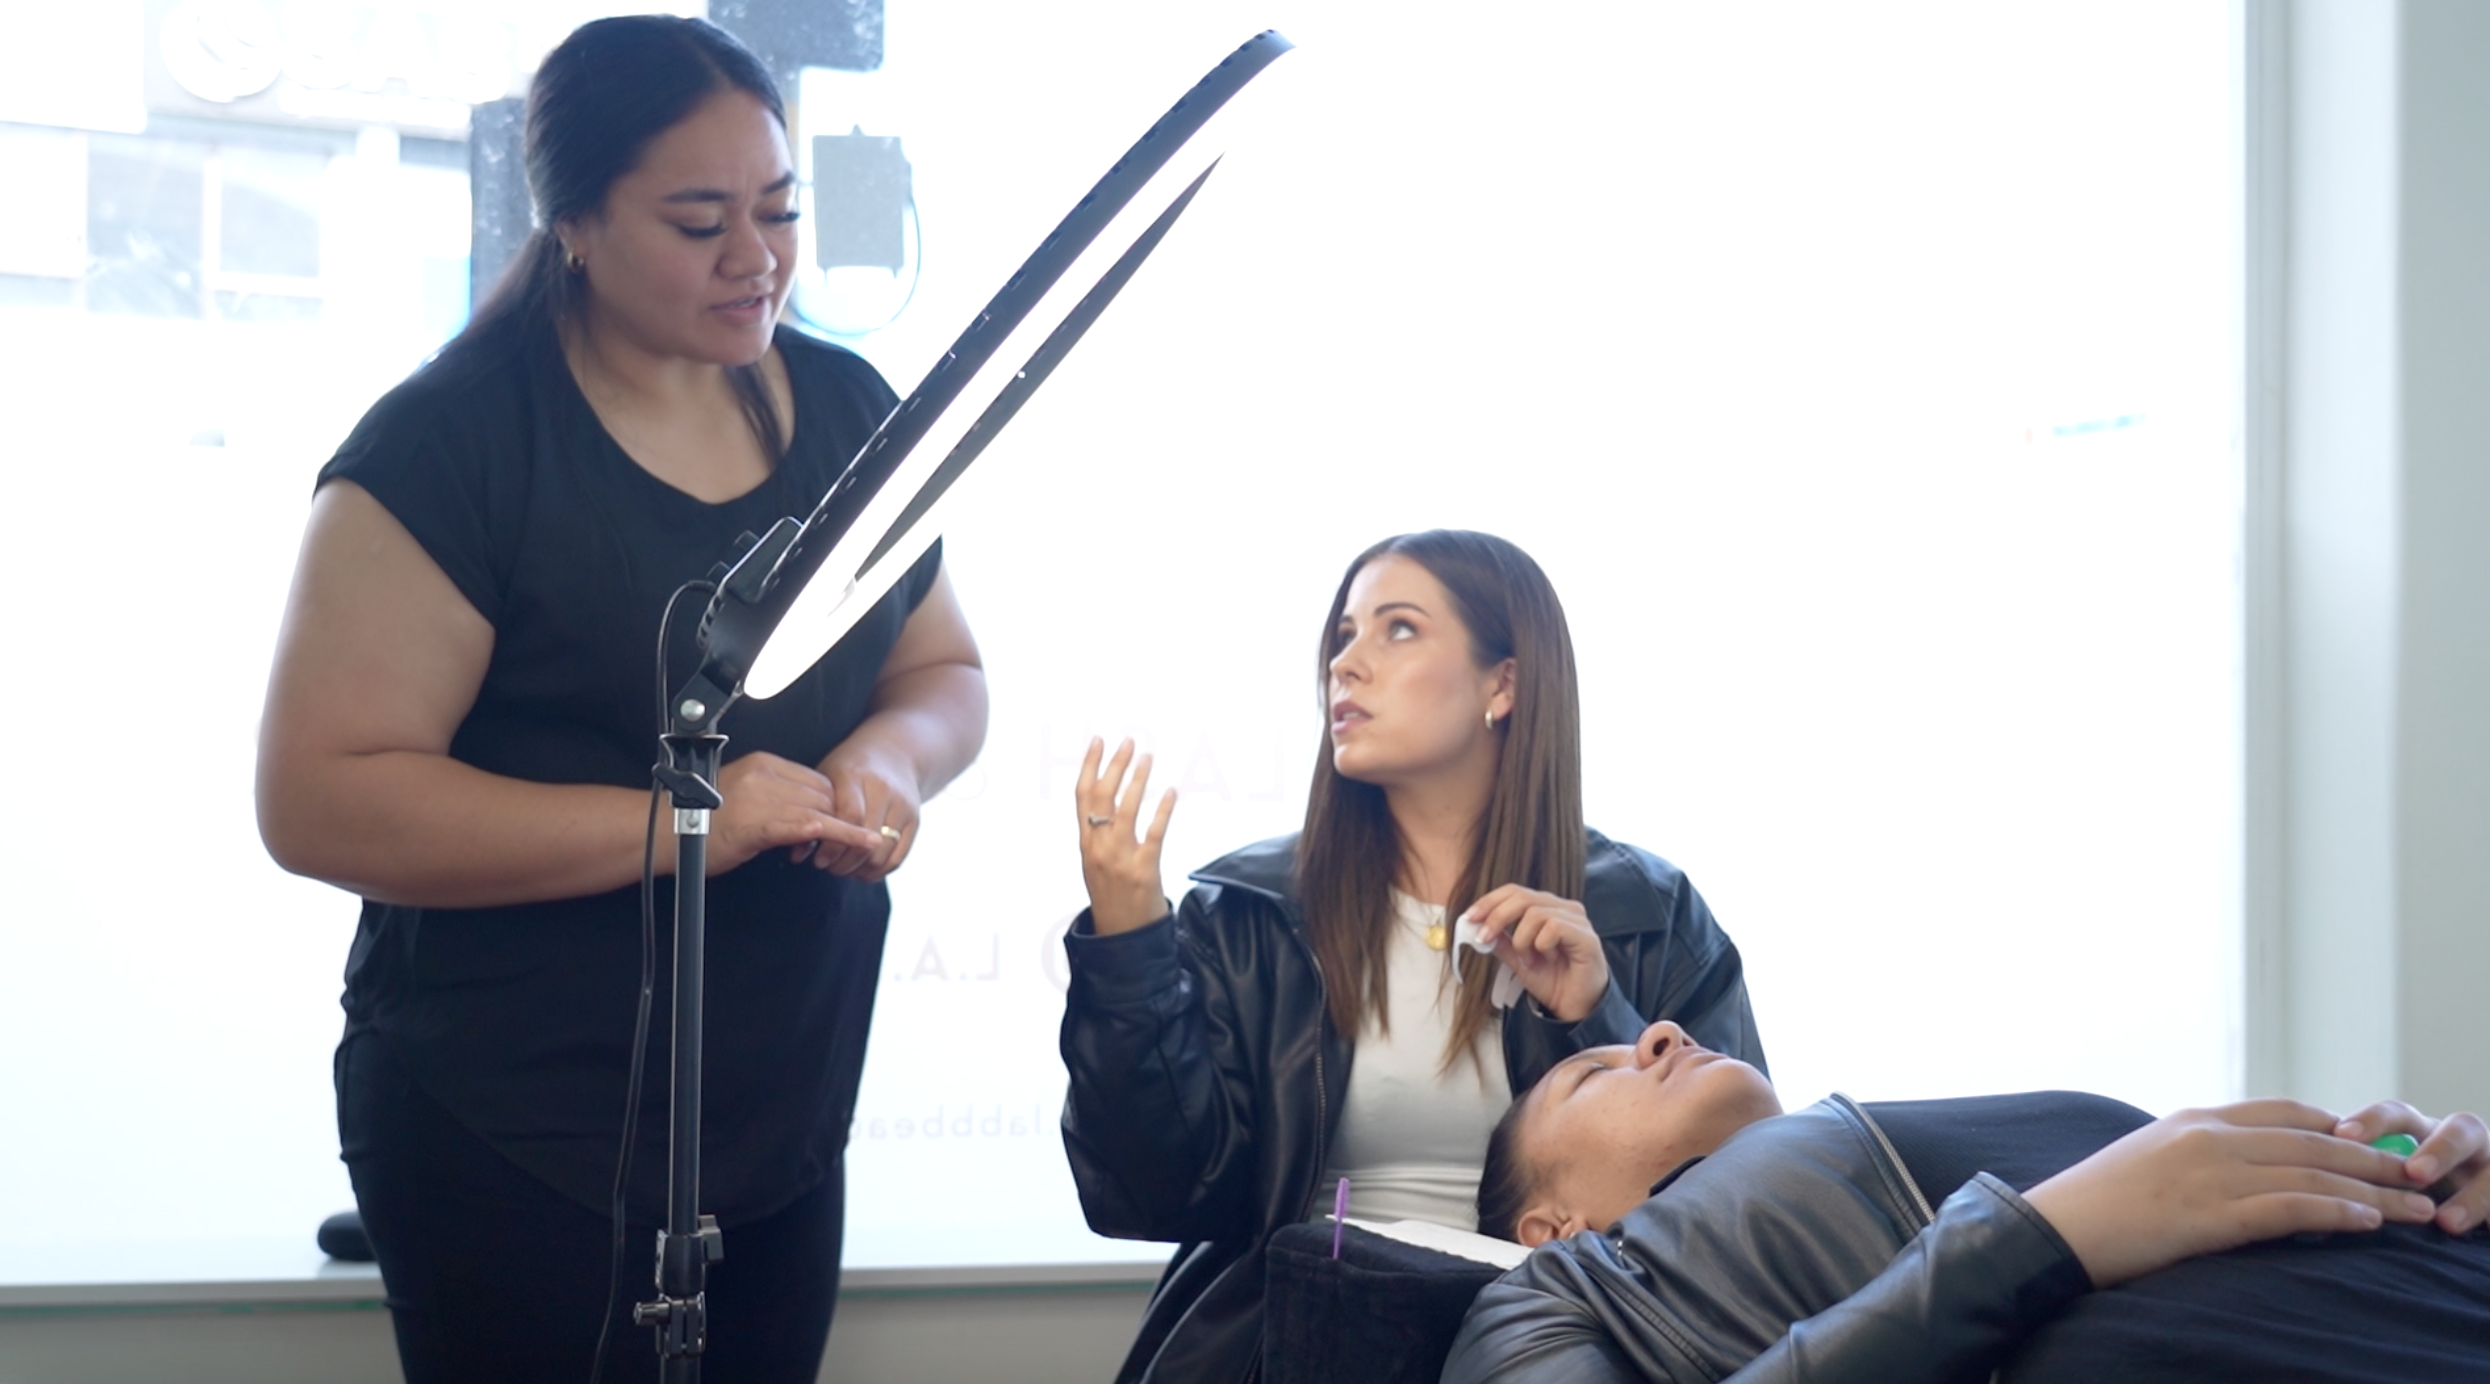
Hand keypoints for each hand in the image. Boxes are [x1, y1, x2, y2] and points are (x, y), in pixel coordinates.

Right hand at [707, 751, 887, 874]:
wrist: (666, 832)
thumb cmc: (701, 818)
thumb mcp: (743, 793)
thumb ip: (775, 794)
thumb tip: (805, 810)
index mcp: (763, 764)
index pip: (817, 779)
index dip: (834, 802)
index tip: (841, 819)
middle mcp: (765, 776)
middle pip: (823, 794)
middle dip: (841, 817)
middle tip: (854, 841)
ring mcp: (761, 799)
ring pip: (819, 810)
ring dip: (845, 831)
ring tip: (866, 845)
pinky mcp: (756, 825)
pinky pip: (803, 827)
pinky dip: (831, 834)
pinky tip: (849, 840)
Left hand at [808, 732, 923, 881]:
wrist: (893, 754)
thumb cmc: (849, 769)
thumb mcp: (826, 780)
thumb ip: (811, 814)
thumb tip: (795, 855)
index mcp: (856, 775)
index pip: (850, 817)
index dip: (833, 844)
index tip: (818, 859)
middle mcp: (885, 790)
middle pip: (867, 840)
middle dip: (843, 863)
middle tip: (827, 867)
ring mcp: (903, 806)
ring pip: (882, 854)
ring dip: (860, 869)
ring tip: (843, 868)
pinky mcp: (915, 820)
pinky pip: (898, 857)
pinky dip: (878, 871)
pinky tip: (862, 871)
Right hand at [1075, 737, 1175, 935]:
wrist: (1122, 939)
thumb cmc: (1113, 899)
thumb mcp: (1095, 865)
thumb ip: (1099, 836)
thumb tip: (1107, 804)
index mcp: (1086, 845)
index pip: (1082, 796)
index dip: (1089, 765)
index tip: (1098, 740)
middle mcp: (1098, 849)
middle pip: (1102, 796)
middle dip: (1115, 764)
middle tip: (1128, 741)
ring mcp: (1120, 860)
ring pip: (1126, 810)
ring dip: (1138, 779)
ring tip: (1148, 757)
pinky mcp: (1144, 871)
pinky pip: (1154, 834)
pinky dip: (1162, 810)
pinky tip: (1171, 791)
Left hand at [1461, 885, 1610, 1023]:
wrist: (1575, 1008)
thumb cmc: (1552, 980)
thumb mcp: (1517, 960)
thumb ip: (1500, 941)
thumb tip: (1475, 926)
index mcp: (1547, 908)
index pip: (1515, 891)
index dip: (1490, 901)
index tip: (1469, 917)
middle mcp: (1564, 908)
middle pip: (1522, 897)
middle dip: (1497, 916)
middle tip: (1484, 937)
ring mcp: (1577, 920)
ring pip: (1536, 913)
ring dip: (1522, 939)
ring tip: (1528, 959)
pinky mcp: (1587, 936)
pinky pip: (1554, 927)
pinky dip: (1541, 944)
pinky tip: (1547, 959)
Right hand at [2023, 1099, 2440, 1287]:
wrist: (2051, 1229)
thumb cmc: (2093, 1205)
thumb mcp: (2146, 1160)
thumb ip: (2193, 1156)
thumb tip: (2233, 1171)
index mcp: (2192, 1120)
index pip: (2281, 1110)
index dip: (2334, 1125)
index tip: (2370, 1141)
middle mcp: (2207, 1137)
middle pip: (2311, 1141)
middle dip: (2372, 1158)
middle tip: (2416, 1171)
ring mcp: (2208, 1173)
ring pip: (2312, 1173)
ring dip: (2372, 1192)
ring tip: (2413, 1208)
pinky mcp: (2208, 1214)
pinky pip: (2288, 1208)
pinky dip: (2335, 1212)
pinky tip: (2366, 1222)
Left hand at [2335, 1101, 2489, 1233]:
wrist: (2463, 1215)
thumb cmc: (2407, 1196)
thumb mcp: (2383, 1180)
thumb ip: (2349, 1175)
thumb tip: (2286, 1183)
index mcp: (2421, 1134)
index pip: (2396, 1116)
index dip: (2373, 1122)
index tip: (2342, 1135)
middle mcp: (2460, 1145)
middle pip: (2460, 1128)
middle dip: (2438, 1148)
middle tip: (2413, 1173)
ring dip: (2471, 1193)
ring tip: (2443, 1221)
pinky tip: (2475, 1233)